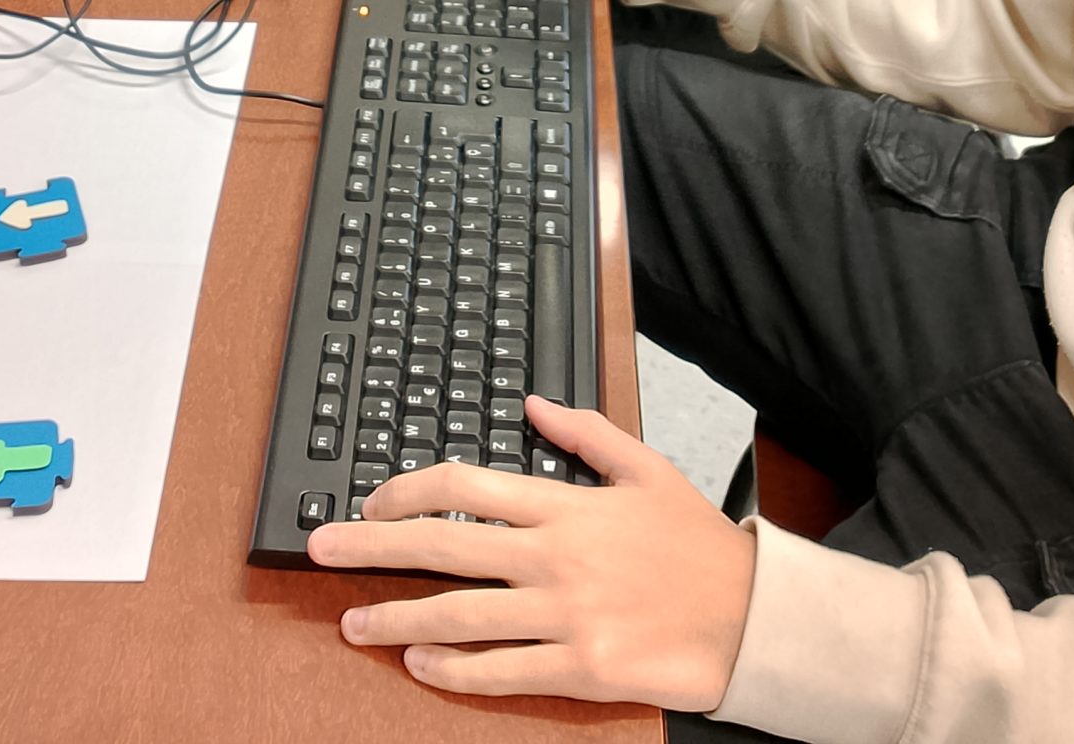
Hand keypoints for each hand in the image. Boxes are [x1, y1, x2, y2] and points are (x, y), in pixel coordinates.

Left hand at [308, 396, 756, 710]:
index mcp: (566, 505)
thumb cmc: (697, 544)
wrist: (750, 615)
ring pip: (459, 615)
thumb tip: (531, 403)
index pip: (466, 486)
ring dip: (396, 619)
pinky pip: (501, 670)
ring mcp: (564, 615)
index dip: (408, 491)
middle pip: (443, 547)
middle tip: (322, 551)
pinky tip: (419, 664)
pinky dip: (454, 670)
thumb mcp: (646, 468)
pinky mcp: (579, 666)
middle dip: (372, 549)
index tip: (373, 501)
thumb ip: (584, 434)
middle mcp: (555, 557)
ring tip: (352, 623)